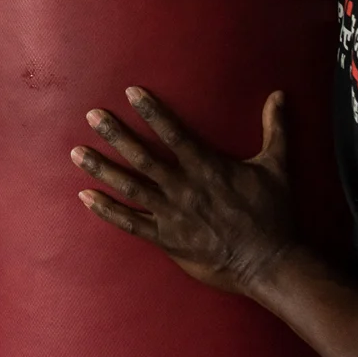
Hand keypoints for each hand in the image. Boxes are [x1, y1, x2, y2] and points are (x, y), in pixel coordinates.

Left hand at [70, 86, 296, 297]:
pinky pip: (131, 224)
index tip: (130, 92)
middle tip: (92, 115)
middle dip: (115, 135)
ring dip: (102, 169)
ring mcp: (173, 216)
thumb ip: (275, 128)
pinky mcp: (167, 240)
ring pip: (130, 188)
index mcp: (207, 168)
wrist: (271, 264)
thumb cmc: (274, 214)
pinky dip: (107, 211)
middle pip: (142, 158)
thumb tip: (280, 94)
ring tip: (77, 152)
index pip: (174, 133)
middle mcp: (184, 189)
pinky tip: (85, 196)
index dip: (151, 112)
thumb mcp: (277, 166)